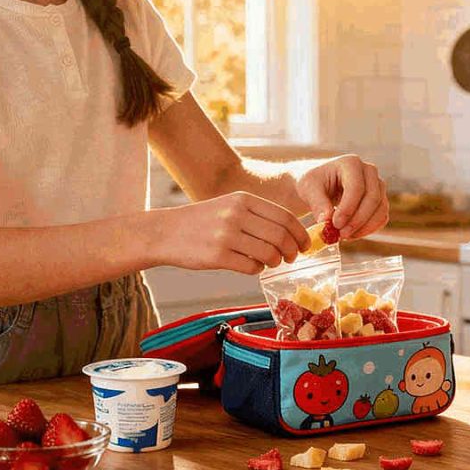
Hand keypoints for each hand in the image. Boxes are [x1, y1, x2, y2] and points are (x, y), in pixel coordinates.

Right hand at [152, 192, 309, 274]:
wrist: (165, 232)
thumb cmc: (202, 221)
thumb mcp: (230, 206)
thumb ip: (258, 215)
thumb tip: (291, 232)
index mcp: (243, 200)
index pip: (285, 217)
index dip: (300, 233)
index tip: (305, 244)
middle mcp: (236, 215)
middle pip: (281, 236)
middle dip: (292, 251)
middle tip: (292, 258)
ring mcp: (226, 235)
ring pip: (269, 253)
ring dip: (276, 261)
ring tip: (271, 262)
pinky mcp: (217, 256)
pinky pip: (251, 267)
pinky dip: (257, 270)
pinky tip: (252, 266)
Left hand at [295, 155, 388, 239]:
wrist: (319, 186)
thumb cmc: (313, 184)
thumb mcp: (308, 189)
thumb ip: (317, 203)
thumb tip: (326, 221)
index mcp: (351, 163)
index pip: (356, 187)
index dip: (348, 208)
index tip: (335, 224)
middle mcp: (369, 171)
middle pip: (373, 197)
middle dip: (357, 220)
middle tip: (341, 234)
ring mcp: (377, 185)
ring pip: (381, 209)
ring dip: (364, 227)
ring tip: (344, 235)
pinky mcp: (380, 200)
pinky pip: (382, 217)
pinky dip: (368, 229)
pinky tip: (351, 234)